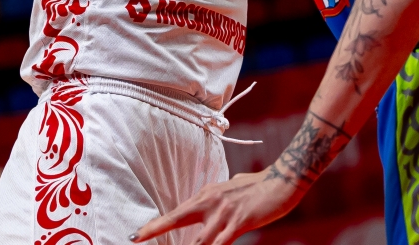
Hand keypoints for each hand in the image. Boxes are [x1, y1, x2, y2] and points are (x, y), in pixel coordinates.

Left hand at [129, 168, 301, 244]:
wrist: (282, 181)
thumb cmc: (258, 186)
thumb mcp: (231, 189)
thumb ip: (218, 200)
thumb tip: (211, 207)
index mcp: (207, 194)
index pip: (176, 213)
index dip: (155, 225)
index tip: (136, 235)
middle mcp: (211, 201)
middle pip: (178, 221)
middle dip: (156, 232)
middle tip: (136, 239)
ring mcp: (224, 212)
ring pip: (199, 241)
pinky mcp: (239, 221)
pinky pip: (220, 244)